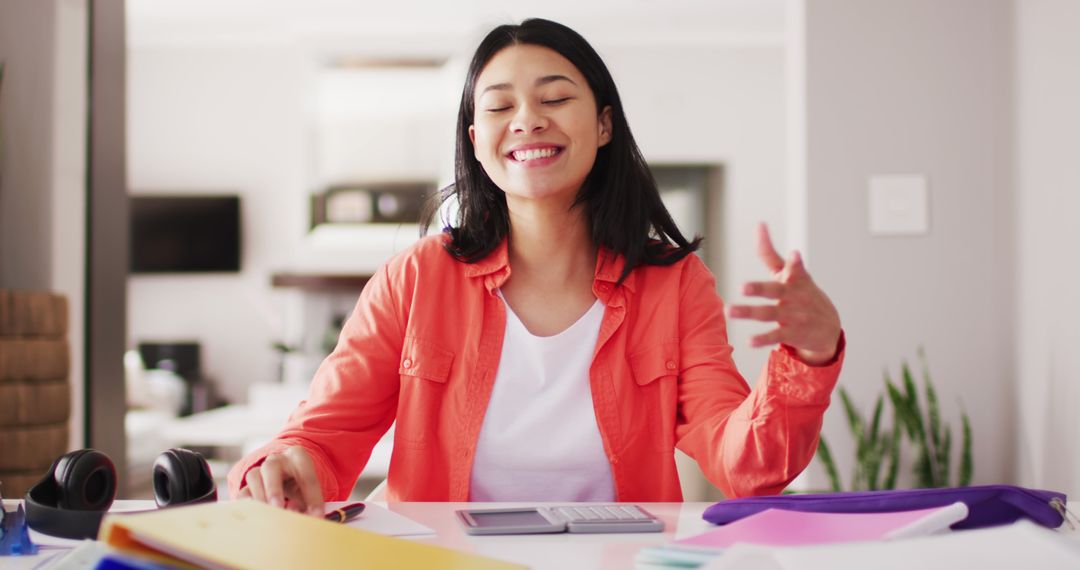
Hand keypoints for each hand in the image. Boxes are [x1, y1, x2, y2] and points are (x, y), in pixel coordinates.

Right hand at [237, 446, 323, 516]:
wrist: (287, 479)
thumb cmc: (302, 486)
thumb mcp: (311, 491)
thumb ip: (311, 504)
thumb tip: (310, 519)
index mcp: (298, 457)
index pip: (306, 474)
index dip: (313, 496)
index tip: (317, 515)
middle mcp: (277, 460)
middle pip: (270, 467)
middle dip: (273, 489)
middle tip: (277, 508)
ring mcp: (260, 471)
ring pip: (253, 477)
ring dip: (260, 497)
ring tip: (268, 515)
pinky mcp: (248, 485)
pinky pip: (243, 492)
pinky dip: (248, 504)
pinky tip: (257, 516)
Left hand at [728, 223, 841, 364]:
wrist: (830, 328)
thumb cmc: (803, 295)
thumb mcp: (791, 273)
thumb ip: (770, 253)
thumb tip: (759, 224)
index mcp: (794, 279)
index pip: (793, 268)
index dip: (794, 262)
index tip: (794, 255)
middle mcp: (794, 296)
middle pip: (774, 291)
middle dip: (759, 288)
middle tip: (742, 287)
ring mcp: (793, 315)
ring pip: (768, 313)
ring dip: (748, 312)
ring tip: (728, 311)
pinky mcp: (792, 333)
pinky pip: (776, 335)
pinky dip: (763, 338)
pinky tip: (749, 341)